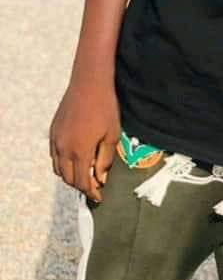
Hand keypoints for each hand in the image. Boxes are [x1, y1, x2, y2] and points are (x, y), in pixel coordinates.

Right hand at [49, 80, 120, 202]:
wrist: (89, 83)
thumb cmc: (105, 107)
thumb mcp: (112, 134)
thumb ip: (105, 159)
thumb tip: (100, 178)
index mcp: (79, 151)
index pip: (82, 182)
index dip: (91, 192)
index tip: (99, 197)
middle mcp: (63, 149)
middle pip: (67, 178)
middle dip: (80, 185)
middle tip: (93, 185)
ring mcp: (56, 139)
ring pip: (58, 168)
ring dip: (69, 175)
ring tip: (84, 173)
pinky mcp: (53, 131)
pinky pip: (54, 155)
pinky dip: (62, 162)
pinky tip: (74, 158)